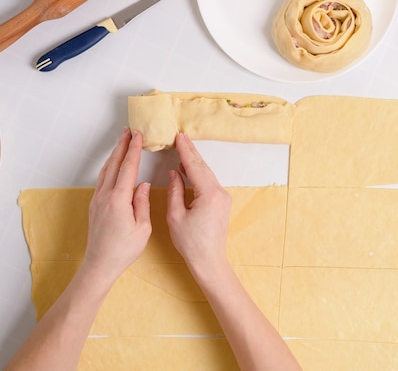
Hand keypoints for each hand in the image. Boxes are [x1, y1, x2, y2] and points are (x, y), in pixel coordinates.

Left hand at [85, 128, 151, 281]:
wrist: (100, 264)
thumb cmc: (123, 250)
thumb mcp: (142, 228)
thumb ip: (142, 203)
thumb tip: (142, 185)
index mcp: (119, 200)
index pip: (128, 168)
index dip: (133, 150)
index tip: (138, 136)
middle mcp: (105, 196)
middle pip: (114, 164)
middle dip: (121, 146)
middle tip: (128, 131)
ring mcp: (97, 200)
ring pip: (106, 171)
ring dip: (114, 155)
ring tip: (121, 143)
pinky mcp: (94, 206)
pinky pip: (102, 180)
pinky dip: (109, 167)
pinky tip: (113, 166)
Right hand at [166, 133, 231, 276]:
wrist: (209, 261)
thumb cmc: (191, 243)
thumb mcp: (175, 216)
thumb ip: (175, 191)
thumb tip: (174, 173)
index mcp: (209, 194)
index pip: (195, 166)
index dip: (185, 151)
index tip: (179, 136)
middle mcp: (220, 193)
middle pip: (203, 168)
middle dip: (191, 152)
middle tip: (181, 137)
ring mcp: (223, 198)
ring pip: (207, 174)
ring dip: (194, 163)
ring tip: (182, 149)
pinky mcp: (222, 203)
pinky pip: (209, 183)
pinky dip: (199, 174)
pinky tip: (189, 170)